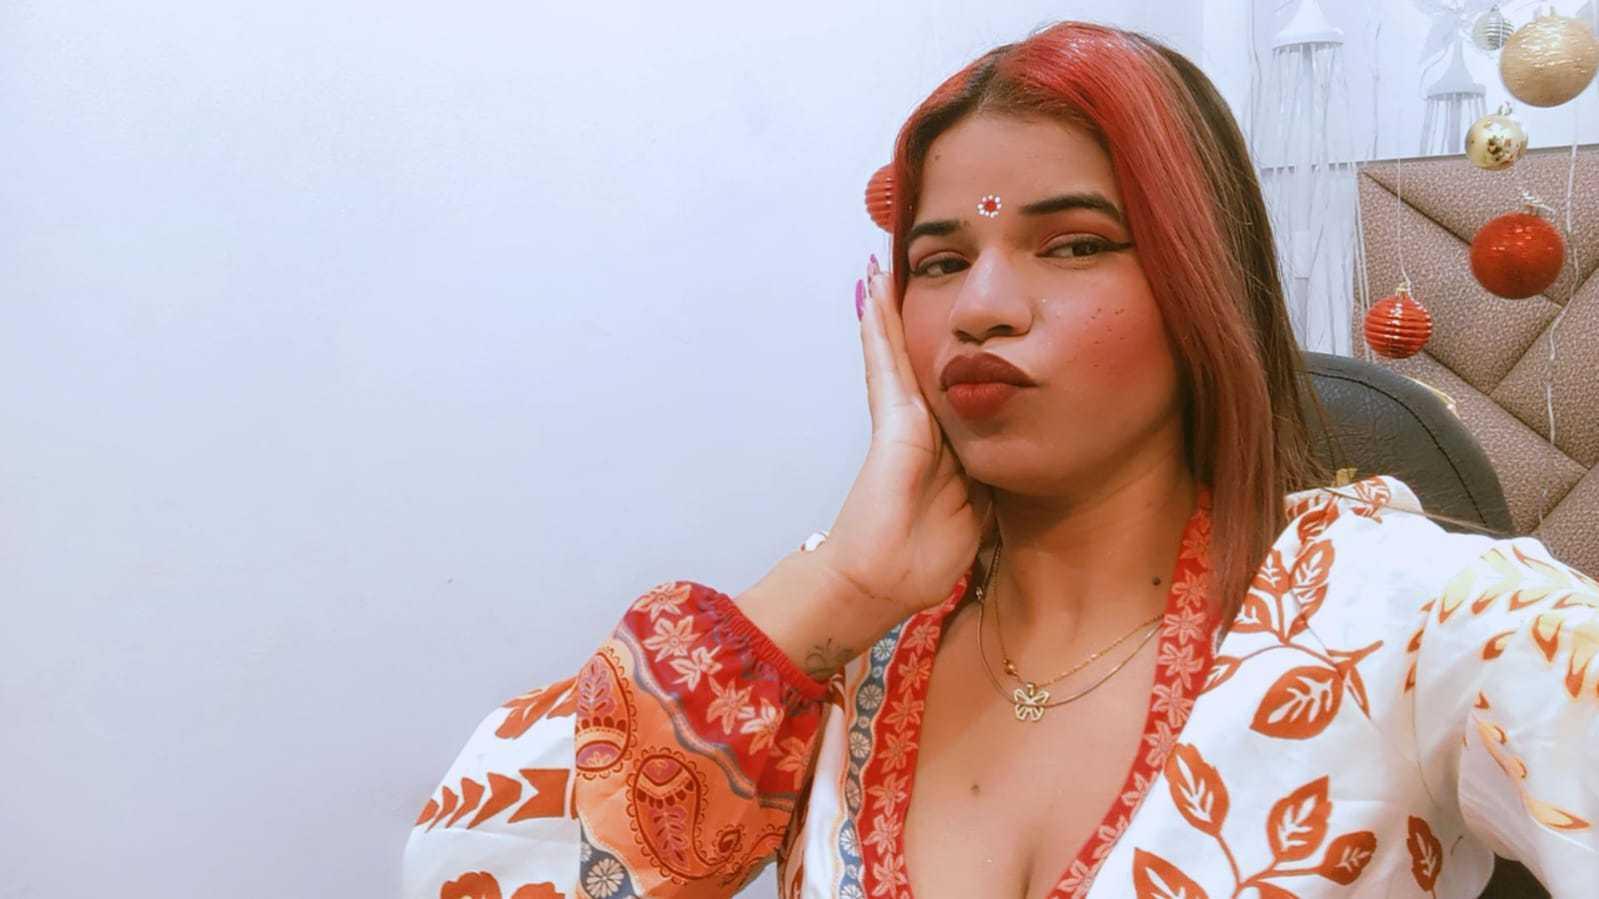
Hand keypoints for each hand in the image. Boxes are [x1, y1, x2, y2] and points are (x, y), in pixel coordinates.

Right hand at [814, 258, 993, 620]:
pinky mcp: (892, 422)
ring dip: (889, 311)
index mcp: (945, 446)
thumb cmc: (926, 558)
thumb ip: (989, 479)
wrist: (883, 580)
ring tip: (880, 267)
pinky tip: (872, 291)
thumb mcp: (977, 510)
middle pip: (923, 360)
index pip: (952, 388)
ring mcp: (902, 421)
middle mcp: (922, 426)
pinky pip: (886, 363)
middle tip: (903, 272)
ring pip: (899, 353)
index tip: (957, 322)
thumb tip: (1015, 463)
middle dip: (913, 321)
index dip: (952, 354)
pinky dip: (879, 327)